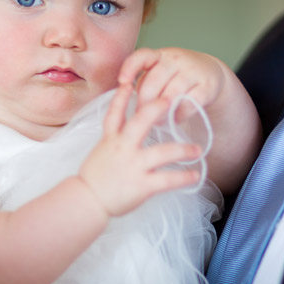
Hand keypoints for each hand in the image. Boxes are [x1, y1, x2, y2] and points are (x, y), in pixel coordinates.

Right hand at [78, 84, 200, 216]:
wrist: (86, 201)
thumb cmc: (94, 178)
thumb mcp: (101, 153)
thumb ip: (114, 142)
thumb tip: (127, 135)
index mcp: (110, 139)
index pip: (114, 113)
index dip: (121, 97)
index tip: (129, 83)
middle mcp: (122, 148)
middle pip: (140, 122)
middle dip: (155, 109)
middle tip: (170, 99)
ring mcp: (133, 166)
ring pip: (163, 153)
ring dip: (183, 150)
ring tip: (196, 150)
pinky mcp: (141, 184)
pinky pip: (167, 179)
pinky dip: (183, 178)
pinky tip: (195, 176)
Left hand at [118, 48, 225, 117]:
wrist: (210, 73)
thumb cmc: (176, 76)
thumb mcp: (160, 72)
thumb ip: (146, 82)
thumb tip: (128, 101)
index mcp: (160, 55)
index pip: (142, 55)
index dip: (130, 68)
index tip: (122, 82)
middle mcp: (176, 59)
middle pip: (154, 81)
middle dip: (144, 102)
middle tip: (140, 115)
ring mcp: (193, 71)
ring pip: (171, 94)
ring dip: (161, 111)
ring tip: (156, 121)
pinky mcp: (207, 86)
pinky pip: (189, 104)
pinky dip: (179, 115)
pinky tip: (174, 119)